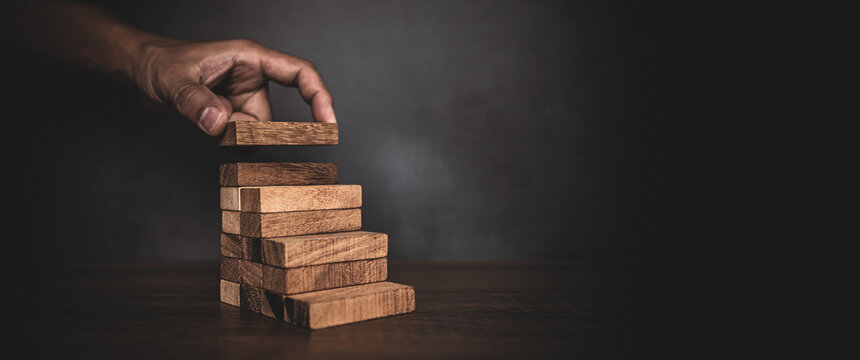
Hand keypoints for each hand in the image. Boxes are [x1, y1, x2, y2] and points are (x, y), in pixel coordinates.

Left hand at [132, 39, 335, 135]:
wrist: (140, 73)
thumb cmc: (159, 63)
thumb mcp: (172, 80)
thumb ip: (195, 101)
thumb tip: (220, 124)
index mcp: (250, 58)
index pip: (300, 73)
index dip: (320, 97)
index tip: (328, 125)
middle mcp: (254, 80)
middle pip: (273, 120)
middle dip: (248, 132)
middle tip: (217, 125)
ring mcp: (246, 102)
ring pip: (257, 136)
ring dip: (232, 139)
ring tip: (201, 119)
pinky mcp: (236, 119)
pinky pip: (243, 144)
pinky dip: (226, 144)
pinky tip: (205, 127)